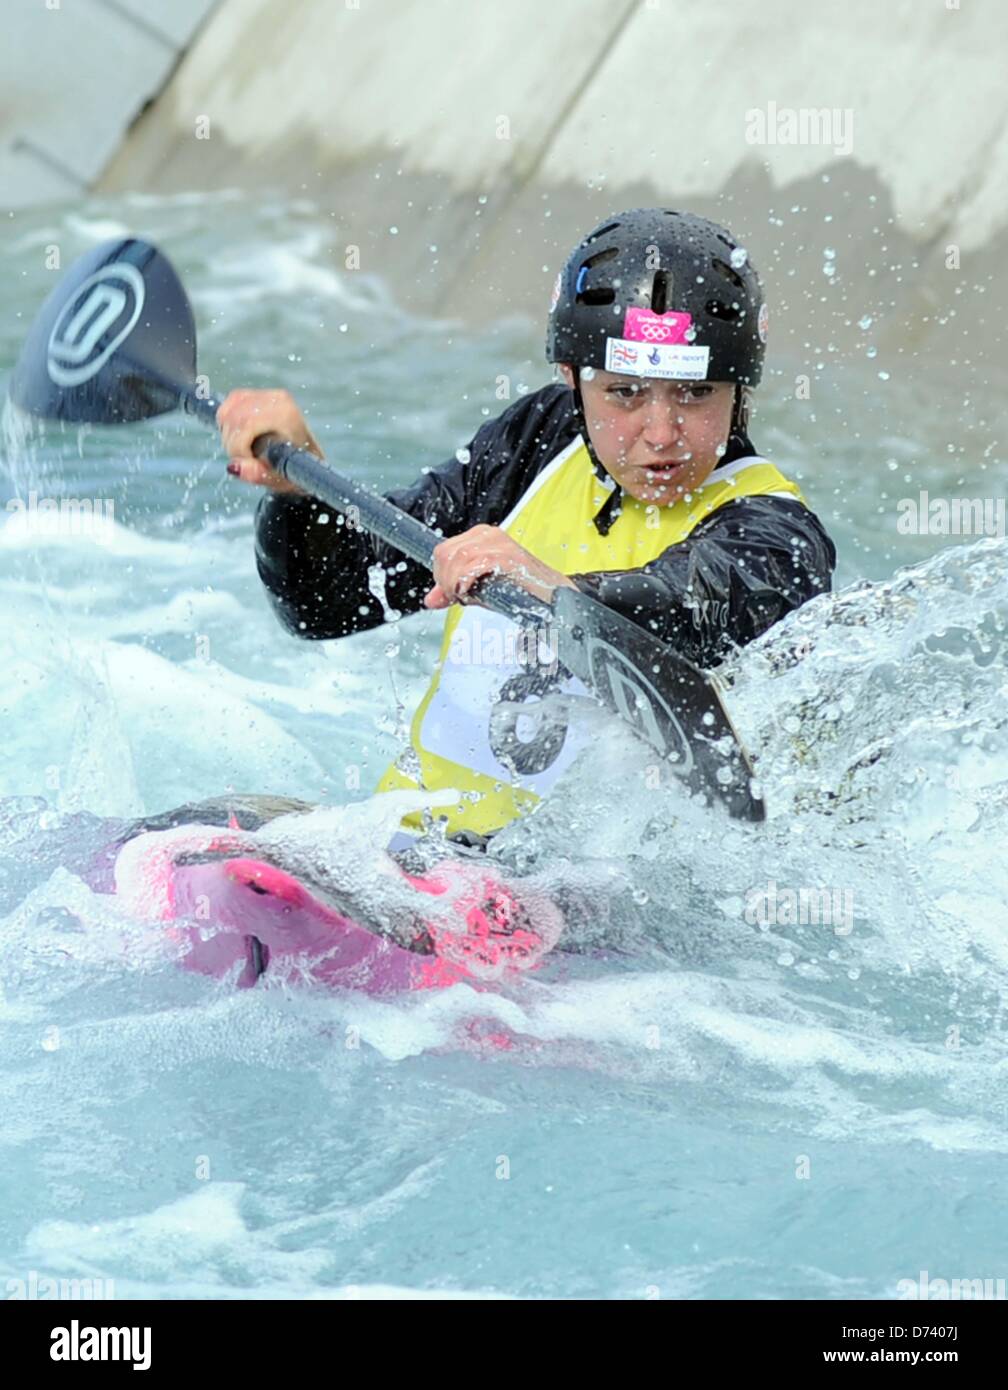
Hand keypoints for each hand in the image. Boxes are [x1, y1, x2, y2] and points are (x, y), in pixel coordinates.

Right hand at [216, 389, 321, 494]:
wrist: (308, 462)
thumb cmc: (297, 472)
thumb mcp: (281, 480)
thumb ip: (258, 474)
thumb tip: (233, 467)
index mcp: (287, 414)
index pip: (247, 424)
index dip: (239, 447)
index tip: (248, 462)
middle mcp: (277, 399)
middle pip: (234, 417)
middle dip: (232, 444)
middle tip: (246, 460)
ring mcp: (266, 395)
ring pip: (227, 412)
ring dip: (228, 436)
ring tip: (246, 452)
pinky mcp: (255, 395)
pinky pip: (227, 407)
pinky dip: (226, 426)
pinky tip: (241, 439)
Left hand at [424, 524, 576, 608]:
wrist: (551, 594)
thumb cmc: (519, 590)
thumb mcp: (480, 589)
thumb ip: (454, 590)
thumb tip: (430, 600)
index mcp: (480, 537)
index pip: (442, 550)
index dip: (440, 575)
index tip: (450, 592)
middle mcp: (488, 535)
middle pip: (446, 553)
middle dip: (446, 580)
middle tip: (458, 596)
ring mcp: (499, 543)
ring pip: (458, 558)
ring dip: (456, 583)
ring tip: (466, 595)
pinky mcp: (508, 556)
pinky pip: (476, 564)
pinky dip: (468, 580)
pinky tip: (472, 591)